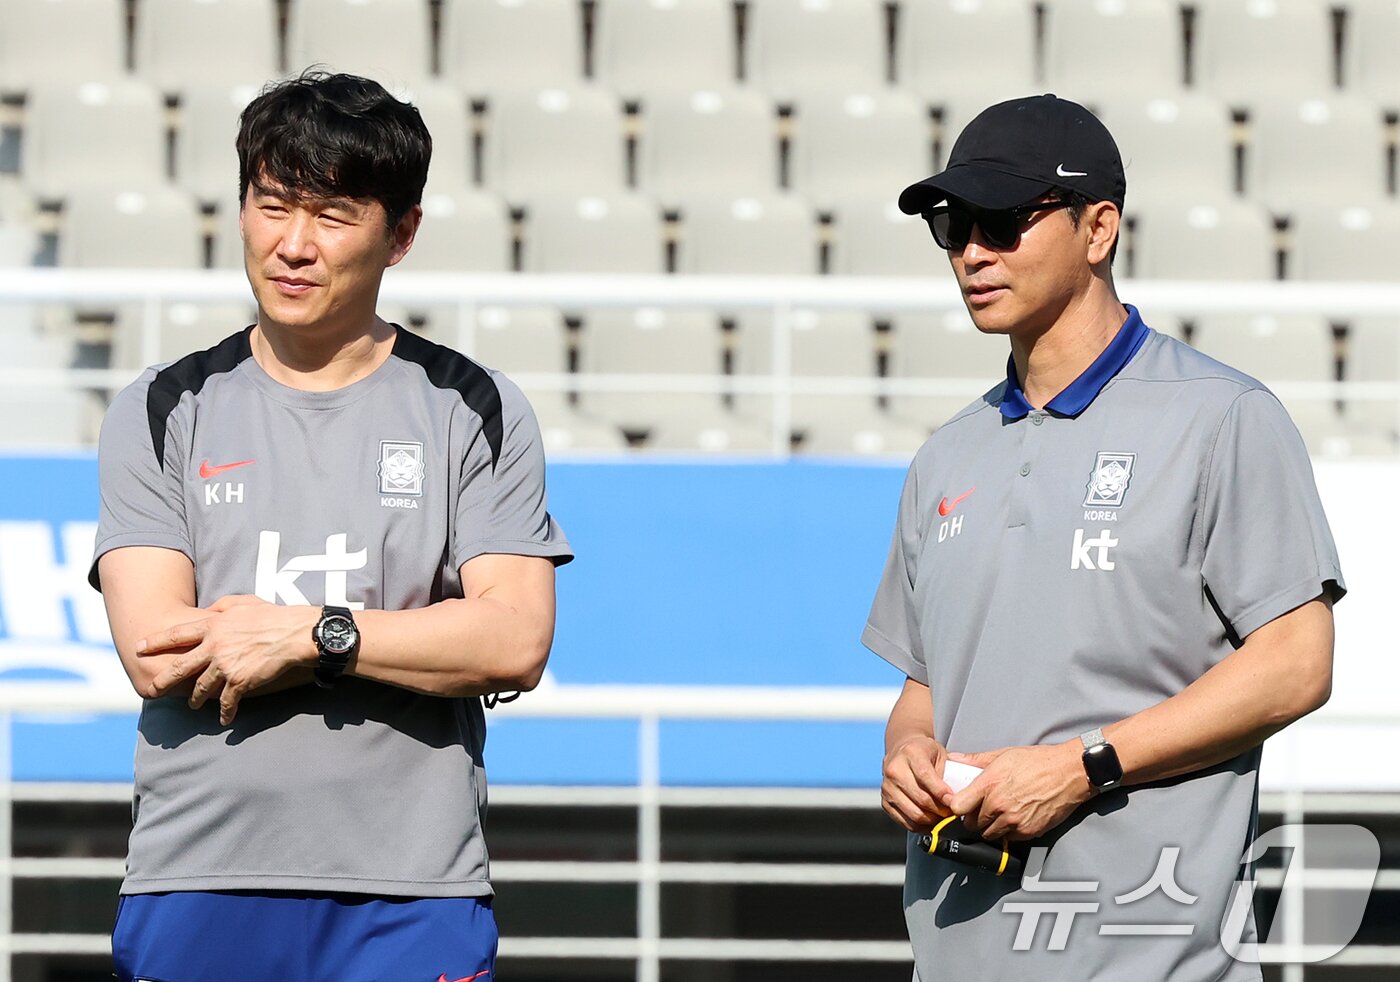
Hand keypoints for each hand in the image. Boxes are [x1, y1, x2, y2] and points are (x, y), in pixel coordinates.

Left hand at [139, 595, 317, 724]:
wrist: (294, 634)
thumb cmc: (273, 616)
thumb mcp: (243, 602)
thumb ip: (221, 607)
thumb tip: (209, 611)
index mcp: (213, 626)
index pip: (176, 635)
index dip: (155, 642)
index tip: (139, 648)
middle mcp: (214, 646)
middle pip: (180, 667)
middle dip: (163, 680)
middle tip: (152, 690)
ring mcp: (225, 666)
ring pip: (201, 688)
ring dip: (195, 699)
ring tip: (193, 705)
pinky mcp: (239, 682)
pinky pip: (227, 702)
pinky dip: (225, 712)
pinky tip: (224, 719)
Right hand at [881, 735, 954, 832]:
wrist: (902, 750)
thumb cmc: (925, 753)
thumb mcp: (940, 754)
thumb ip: (949, 774)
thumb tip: (956, 800)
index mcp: (910, 753)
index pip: (925, 776)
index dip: (941, 792)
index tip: (953, 801)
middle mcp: (894, 770)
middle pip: (921, 799)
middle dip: (941, 810)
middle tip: (952, 812)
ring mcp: (888, 787)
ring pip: (914, 814)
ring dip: (933, 820)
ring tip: (943, 816)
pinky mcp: (885, 802)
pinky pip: (906, 822)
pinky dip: (922, 826)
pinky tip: (931, 820)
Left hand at [945, 742, 1092, 840]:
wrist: (1069, 773)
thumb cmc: (1038, 761)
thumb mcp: (1004, 754)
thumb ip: (976, 760)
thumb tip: (955, 759)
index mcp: (989, 784)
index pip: (958, 807)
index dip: (958, 808)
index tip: (962, 805)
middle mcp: (999, 805)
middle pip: (973, 824)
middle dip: (975, 818)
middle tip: (983, 809)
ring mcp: (1014, 820)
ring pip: (990, 834)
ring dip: (991, 827)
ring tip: (999, 814)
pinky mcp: (1028, 831)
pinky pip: (1009, 839)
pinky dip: (1009, 832)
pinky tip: (1015, 818)